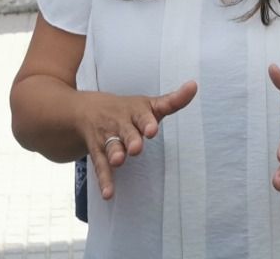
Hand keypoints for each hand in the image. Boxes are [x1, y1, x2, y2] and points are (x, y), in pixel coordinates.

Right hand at [74, 81, 197, 200]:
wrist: (84, 110)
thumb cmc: (127, 110)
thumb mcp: (148, 104)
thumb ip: (173, 100)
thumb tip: (194, 85)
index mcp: (135, 111)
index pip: (142, 115)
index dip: (147, 122)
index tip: (152, 130)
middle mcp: (120, 123)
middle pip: (126, 131)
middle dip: (131, 139)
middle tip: (136, 148)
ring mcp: (108, 138)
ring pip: (111, 147)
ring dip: (115, 154)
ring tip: (119, 161)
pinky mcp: (98, 153)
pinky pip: (101, 167)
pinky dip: (105, 181)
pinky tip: (108, 194)